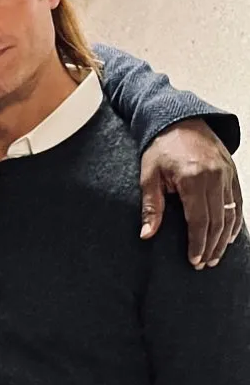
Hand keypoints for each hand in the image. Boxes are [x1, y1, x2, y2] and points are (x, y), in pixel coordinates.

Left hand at [140, 119, 242, 267]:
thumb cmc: (159, 148)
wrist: (179, 120)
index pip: (199, 220)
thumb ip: (151, 207)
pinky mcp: (232, 172)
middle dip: (211, 246)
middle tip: (204, 264)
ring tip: (215, 256)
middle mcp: (215, 177)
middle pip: (217, 221)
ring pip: (230, 213)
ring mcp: (227, 174)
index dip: (198, 243)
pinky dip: (235, 220)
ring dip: (224, 238)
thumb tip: (147, 235)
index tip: (194, 260)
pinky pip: (238, 200)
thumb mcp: (149, 176)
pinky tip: (229, 235)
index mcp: (193, 179)